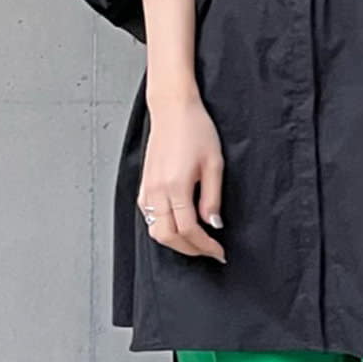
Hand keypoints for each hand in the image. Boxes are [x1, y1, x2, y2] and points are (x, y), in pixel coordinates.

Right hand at [139, 92, 226, 261]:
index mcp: (175, 187)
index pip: (188, 230)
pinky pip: (148, 217)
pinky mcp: (144, 184)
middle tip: (208, 251)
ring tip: (196, 241)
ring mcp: (147, 188)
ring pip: (155, 230)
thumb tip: (213, 224)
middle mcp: (156, 191)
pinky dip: (163, 228)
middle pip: (168, 237)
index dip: (205, 246)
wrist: (173, 108)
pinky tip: (179, 225)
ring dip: (175, 241)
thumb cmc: (195, 129)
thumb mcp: (214, 164)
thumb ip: (212, 198)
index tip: (218, 252)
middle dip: (189, 250)